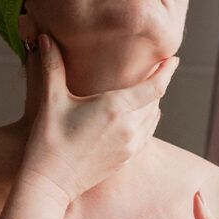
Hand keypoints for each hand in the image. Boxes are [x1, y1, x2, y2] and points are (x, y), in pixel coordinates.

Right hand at [19, 33, 179, 205]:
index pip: (154, 87)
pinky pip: (147, 134)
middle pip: (155, 100)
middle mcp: (129, 126)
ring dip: (153, 103)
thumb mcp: (51, 100)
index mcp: (115, 108)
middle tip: (159, 69)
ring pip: (153, 118)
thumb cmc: (48, 139)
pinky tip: (144, 116)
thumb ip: (53, 66)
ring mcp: (130, 145)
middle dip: (158, 84)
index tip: (174, 59)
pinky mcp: (126, 159)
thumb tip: (44, 38)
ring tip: (149, 90)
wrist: (50, 181)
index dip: (166, 71)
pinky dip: (149, 121)